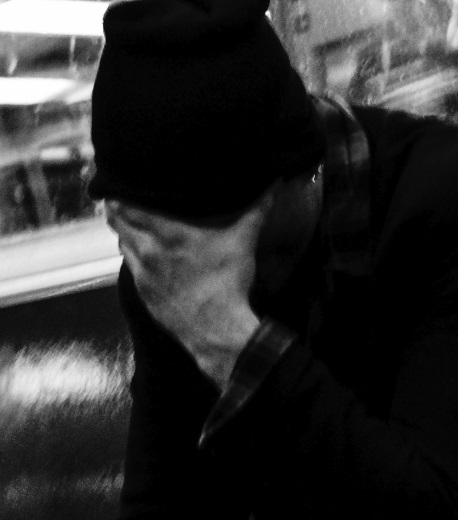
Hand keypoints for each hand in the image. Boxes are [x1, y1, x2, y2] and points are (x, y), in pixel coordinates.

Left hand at [105, 193, 269, 388]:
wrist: (217, 329)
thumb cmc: (227, 283)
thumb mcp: (244, 240)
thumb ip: (256, 208)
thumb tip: (273, 183)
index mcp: (165, 232)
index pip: (122, 205)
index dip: (118, 193)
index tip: (121, 184)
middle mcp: (147, 250)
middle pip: (116, 222)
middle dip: (119, 210)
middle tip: (126, 201)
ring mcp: (143, 274)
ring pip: (123, 245)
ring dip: (128, 235)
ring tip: (138, 228)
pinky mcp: (146, 295)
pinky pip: (134, 270)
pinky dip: (138, 261)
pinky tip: (151, 260)